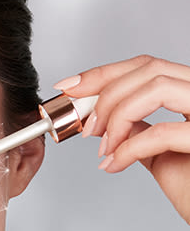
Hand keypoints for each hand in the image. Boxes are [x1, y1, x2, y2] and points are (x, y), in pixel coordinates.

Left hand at [53, 55, 189, 223]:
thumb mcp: (161, 152)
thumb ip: (137, 130)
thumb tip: (103, 118)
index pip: (146, 65)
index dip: (102, 73)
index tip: (69, 88)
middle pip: (149, 69)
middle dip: (105, 93)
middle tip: (85, 124)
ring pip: (156, 88)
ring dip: (116, 117)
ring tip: (103, 147)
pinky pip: (161, 132)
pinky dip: (128, 148)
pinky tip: (115, 164)